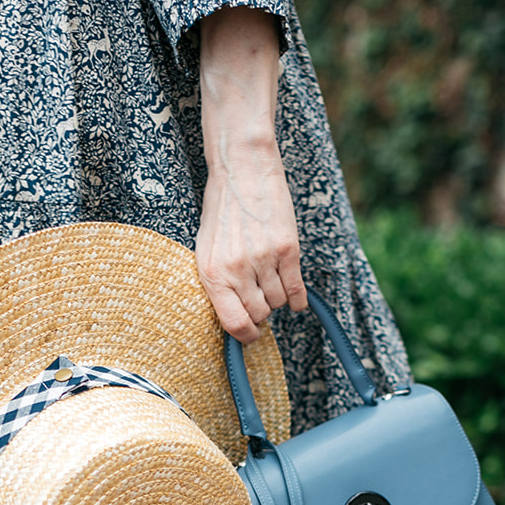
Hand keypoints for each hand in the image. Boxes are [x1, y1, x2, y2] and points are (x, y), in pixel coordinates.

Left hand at [195, 7, 307, 342]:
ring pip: (278, 303)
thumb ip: (218, 283)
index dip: (245, 336)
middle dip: (262, 313)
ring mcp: (264, 260)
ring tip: (271, 284)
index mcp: (212, 273)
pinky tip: (296, 300)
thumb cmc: (221, 209)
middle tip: (261, 301)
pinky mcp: (288, 248)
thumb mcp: (207, 248)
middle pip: (260, 315)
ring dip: (277, 299)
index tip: (251, 334)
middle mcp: (237, 270)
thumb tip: (234, 317)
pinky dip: (298, 299)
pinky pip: (297, 289)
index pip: (233, 324)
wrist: (242, 168)